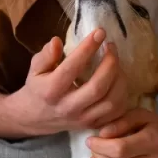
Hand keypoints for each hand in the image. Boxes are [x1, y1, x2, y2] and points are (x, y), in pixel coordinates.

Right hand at [1, 29, 127, 135]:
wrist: (35, 118)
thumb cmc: (38, 88)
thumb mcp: (35, 69)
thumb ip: (46, 55)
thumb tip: (57, 41)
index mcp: (51, 90)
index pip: (72, 68)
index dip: (88, 48)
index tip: (100, 32)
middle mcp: (68, 107)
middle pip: (98, 87)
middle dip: (110, 63)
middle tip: (111, 46)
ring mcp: (83, 119)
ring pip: (111, 102)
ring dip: (120, 78)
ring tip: (116, 62)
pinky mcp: (93, 125)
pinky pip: (117, 112)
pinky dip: (123, 94)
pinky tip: (118, 79)